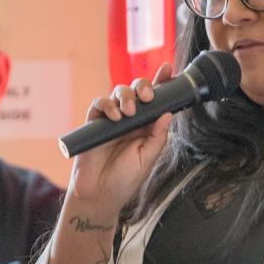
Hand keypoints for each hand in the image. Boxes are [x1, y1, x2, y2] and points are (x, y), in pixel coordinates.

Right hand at [66, 62, 174, 212]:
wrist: (100, 194)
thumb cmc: (126, 178)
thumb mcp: (148, 159)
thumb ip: (158, 136)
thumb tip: (168, 113)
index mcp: (147, 126)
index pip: (156, 100)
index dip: (161, 83)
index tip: (168, 69)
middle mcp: (130, 119)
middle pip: (136, 90)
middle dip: (143, 86)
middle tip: (147, 97)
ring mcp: (112, 119)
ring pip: (118, 92)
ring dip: (125, 96)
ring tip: (128, 112)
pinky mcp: (94, 122)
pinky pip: (99, 104)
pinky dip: (107, 105)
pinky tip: (114, 116)